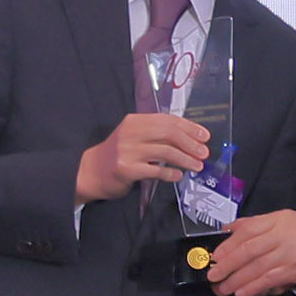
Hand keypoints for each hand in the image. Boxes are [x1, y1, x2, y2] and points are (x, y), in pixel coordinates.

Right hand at [76, 111, 211, 202]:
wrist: (91, 172)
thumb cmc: (118, 155)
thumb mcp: (133, 137)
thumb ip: (155, 135)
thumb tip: (189, 139)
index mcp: (135, 121)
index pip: (167, 120)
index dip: (189, 127)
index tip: (204, 136)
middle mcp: (131, 132)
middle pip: (168, 133)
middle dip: (190, 143)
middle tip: (204, 152)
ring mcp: (128, 151)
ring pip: (165, 152)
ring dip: (185, 159)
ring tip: (197, 166)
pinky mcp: (127, 169)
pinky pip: (155, 171)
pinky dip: (170, 173)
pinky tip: (178, 175)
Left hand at [205, 209, 295, 295]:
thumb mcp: (289, 221)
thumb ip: (261, 225)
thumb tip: (233, 230)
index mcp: (279, 220)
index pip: (246, 230)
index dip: (227, 244)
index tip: (215, 255)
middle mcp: (283, 234)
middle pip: (247, 249)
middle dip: (226, 264)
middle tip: (212, 274)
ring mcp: (289, 252)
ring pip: (255, 267)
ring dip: (235, 280)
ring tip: (223, 288)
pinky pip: (269, 279)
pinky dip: (253, 287)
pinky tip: (243, 292)